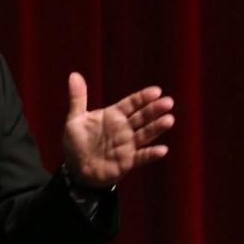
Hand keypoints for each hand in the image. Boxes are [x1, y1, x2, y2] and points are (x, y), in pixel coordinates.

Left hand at [62, 72, 174, 186]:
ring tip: (169, 120)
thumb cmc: (76, 142)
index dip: (142, 98)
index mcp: (113, 115)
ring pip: (145, 134)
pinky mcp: (128, 161)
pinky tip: (162, 150)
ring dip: (156, 128)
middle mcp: (124, 128)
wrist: (76, 168)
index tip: (156, 91)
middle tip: (168, 102)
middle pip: (141, 117)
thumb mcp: (75, 119)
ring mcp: (127, 144)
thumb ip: (77, 98)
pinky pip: (141, 157)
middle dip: (154, 110)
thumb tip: (74, 74)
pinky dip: (151, 154)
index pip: (131, 104)